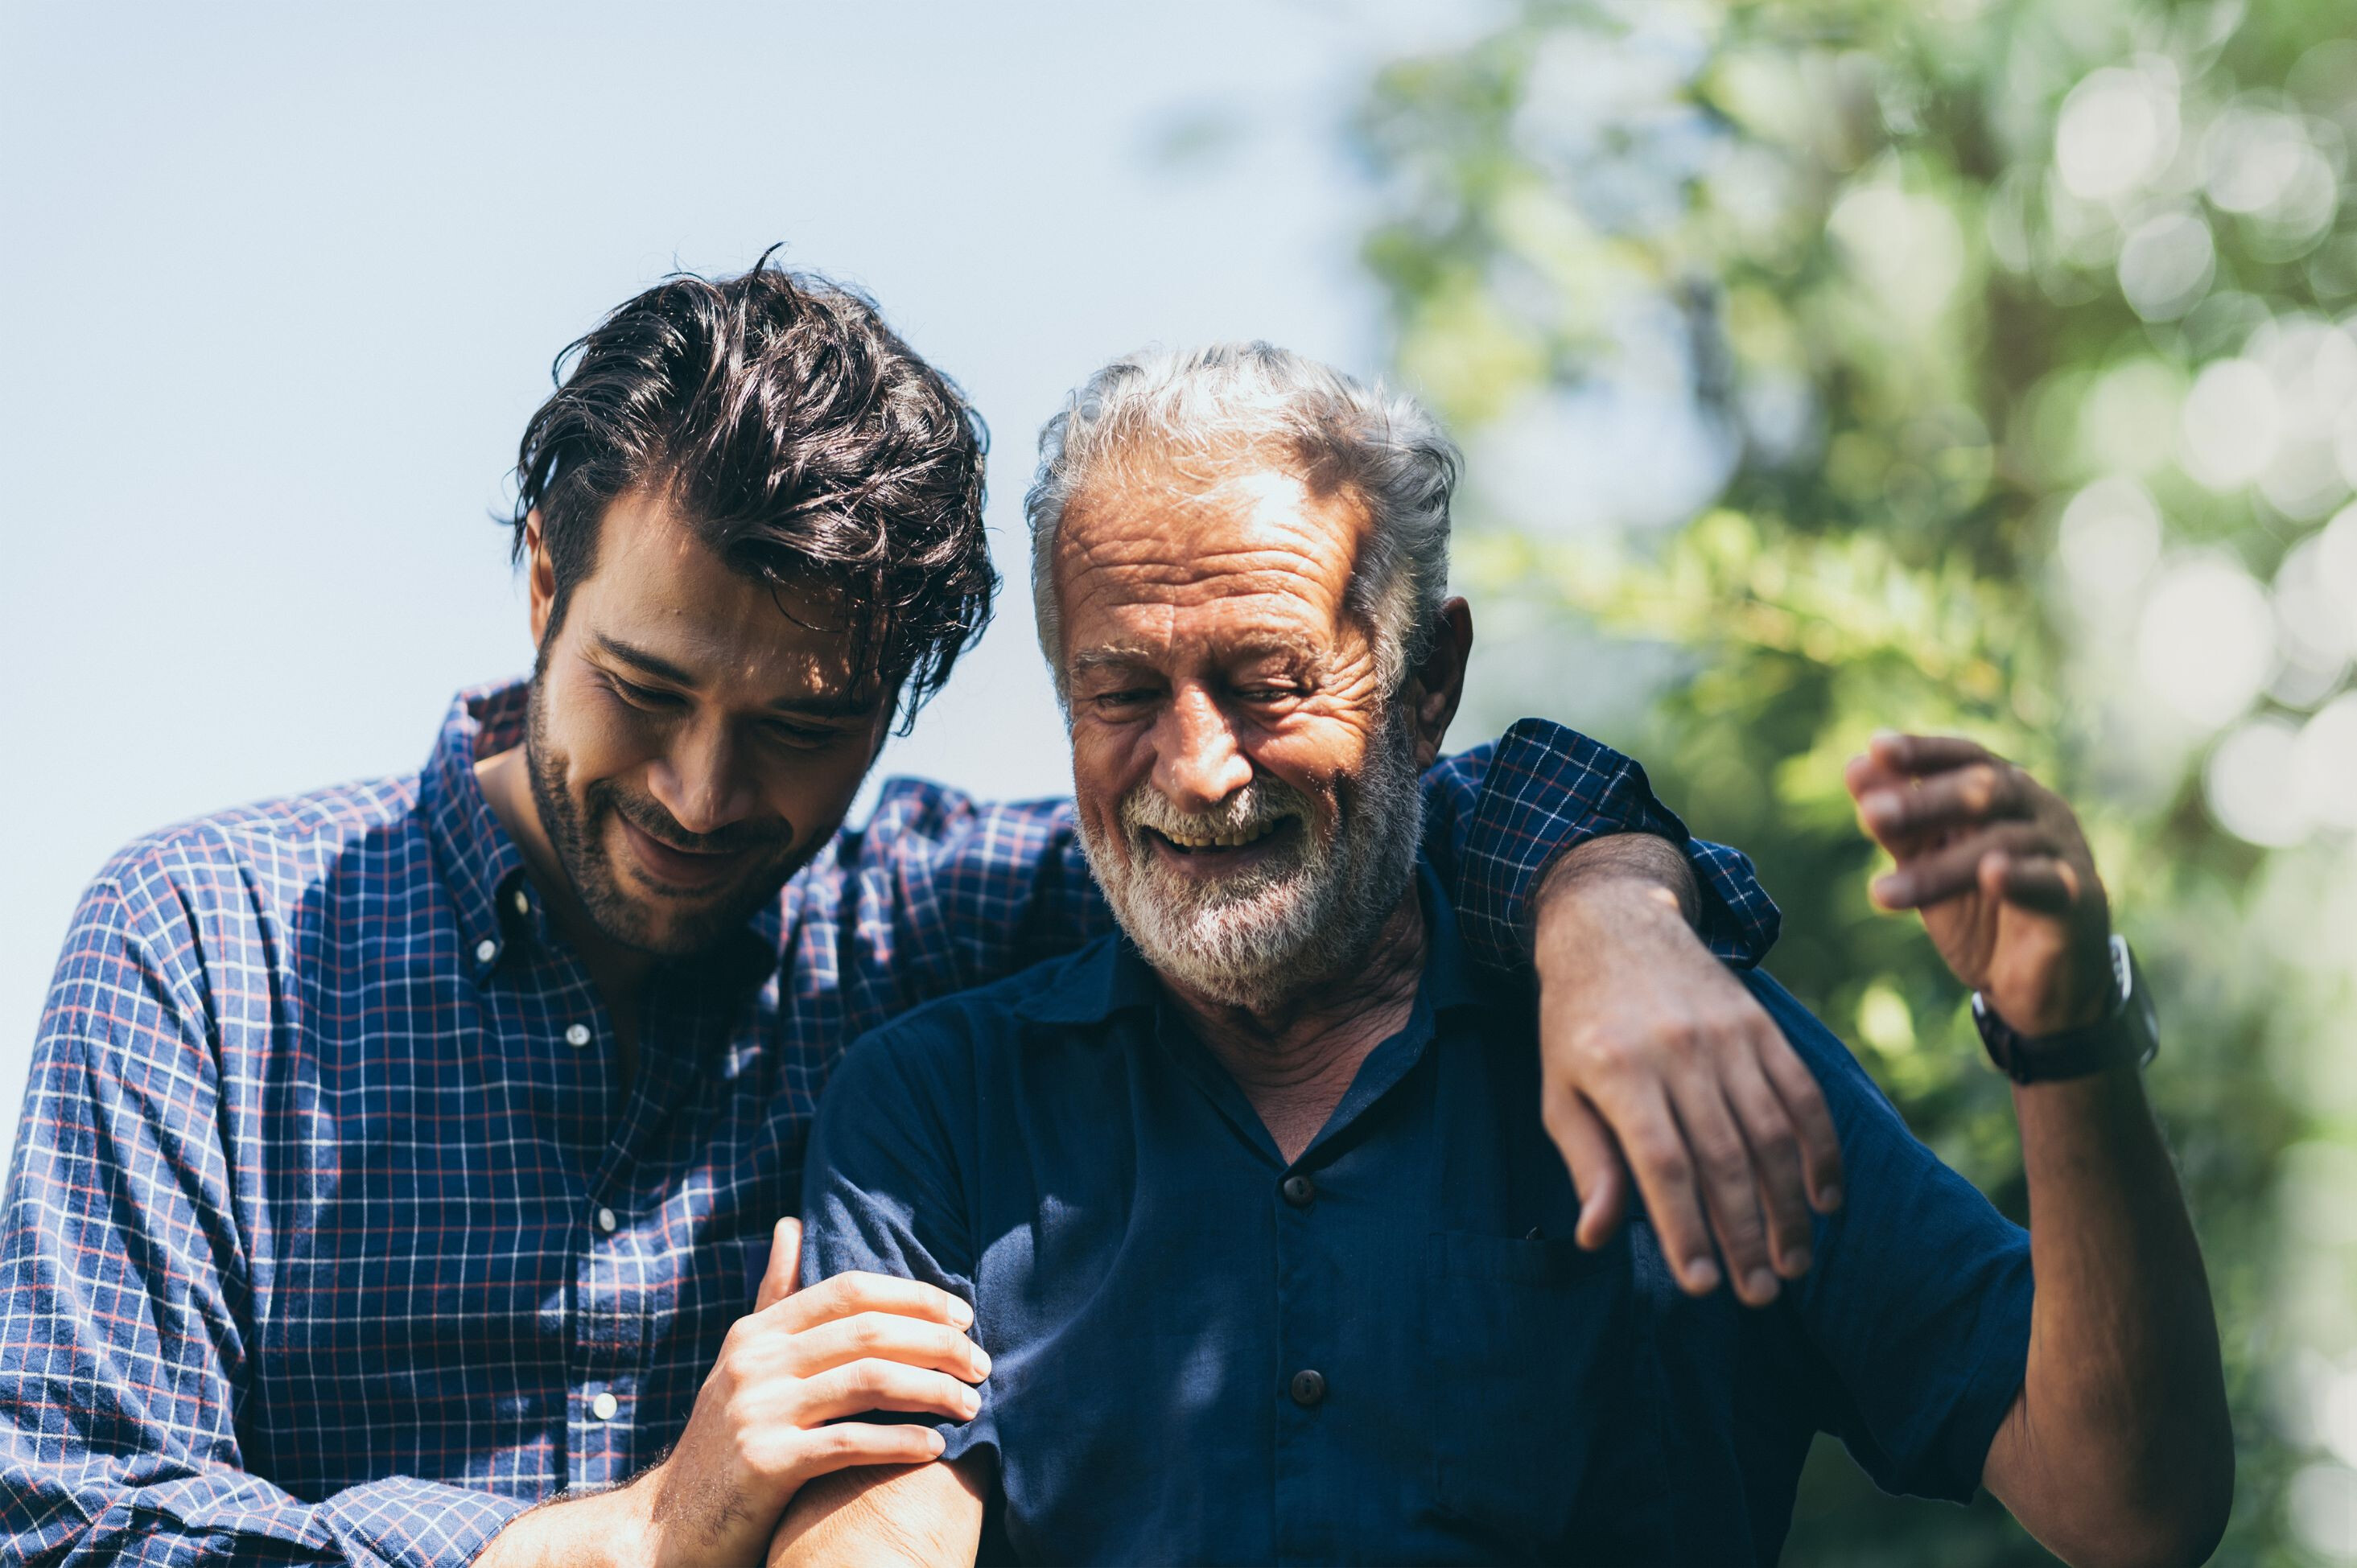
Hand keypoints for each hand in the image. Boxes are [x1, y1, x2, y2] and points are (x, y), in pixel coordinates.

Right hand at [634, 1217, 986, 1567]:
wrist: (668, 1525)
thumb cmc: (724, 1440)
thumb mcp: (742, 1361)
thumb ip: (774, 1297)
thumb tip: (790, 1224)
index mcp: (757, 1333)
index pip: (850, 1291)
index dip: (914, 1296)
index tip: (963, 1316)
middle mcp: (755, 1363)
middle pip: (869, 1331)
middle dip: (938, 1343)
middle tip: (982, 1365)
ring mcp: (757, 1412)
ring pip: (868, 1381)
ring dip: (932, 1390)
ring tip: (971, 1404)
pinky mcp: (764, 1464)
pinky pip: (849, 1443)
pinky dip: (900, 1441)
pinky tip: (935, 1445)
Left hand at [1533, 855, 1843, 1308]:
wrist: (1616, 925)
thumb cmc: (1579, 1025)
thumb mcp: (1560, 1090)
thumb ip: (1587, 1163)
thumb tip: (1597, 1237)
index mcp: (1618, 1069)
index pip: (1662, 1164)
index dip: (1686, 1229)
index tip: (1703, 1286)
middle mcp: (1678, 1050)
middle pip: (1724, 1158)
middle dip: (1746, 1235)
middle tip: (1758, 1294)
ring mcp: (1727, 1036)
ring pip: (1772, 1134)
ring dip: (1789, 1207)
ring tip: (1792, 1265)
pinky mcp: (1762, 1026)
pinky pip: (1803, 1095)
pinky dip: (1821, 1151)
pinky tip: (1825, 1201)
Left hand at [1846, 733, 2113, 1036]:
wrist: (2042, 984)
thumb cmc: (1982, 910)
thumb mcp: (1930, 865)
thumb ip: (1899, 825)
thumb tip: (1855, 768)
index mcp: (2004, 792)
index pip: (1965, 758)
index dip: (1924, 751)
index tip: (1876, 747)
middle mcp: (2039, 809)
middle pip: (1985, 790)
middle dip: (1923, 802)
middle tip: (1870, 814)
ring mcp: (2063, 850)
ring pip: (2002, 843)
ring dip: (1939, 868)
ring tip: (1881, 893)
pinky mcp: (2079, 898)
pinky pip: (2049, 881)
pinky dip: (2018, 876)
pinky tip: (1990, 875)